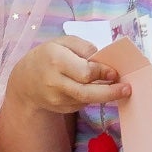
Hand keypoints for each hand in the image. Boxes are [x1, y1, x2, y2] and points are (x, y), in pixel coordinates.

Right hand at [12, 37, 131, 115]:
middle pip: (86, 92)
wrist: (25, 81)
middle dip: (109, 92)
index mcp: (56, 60)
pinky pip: (81, 103)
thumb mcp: (62, 42)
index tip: (115, 72)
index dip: (102, 72)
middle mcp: (55, 82)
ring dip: (104, 95)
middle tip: (126, 89)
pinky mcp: (61, 109)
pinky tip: (97, 90)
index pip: (84, 71)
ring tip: (118, 89)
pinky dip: (92, 97)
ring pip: (86, 100)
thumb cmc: (47, 56)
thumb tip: (102, 58)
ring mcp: (57, 99)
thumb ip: (83, 47)